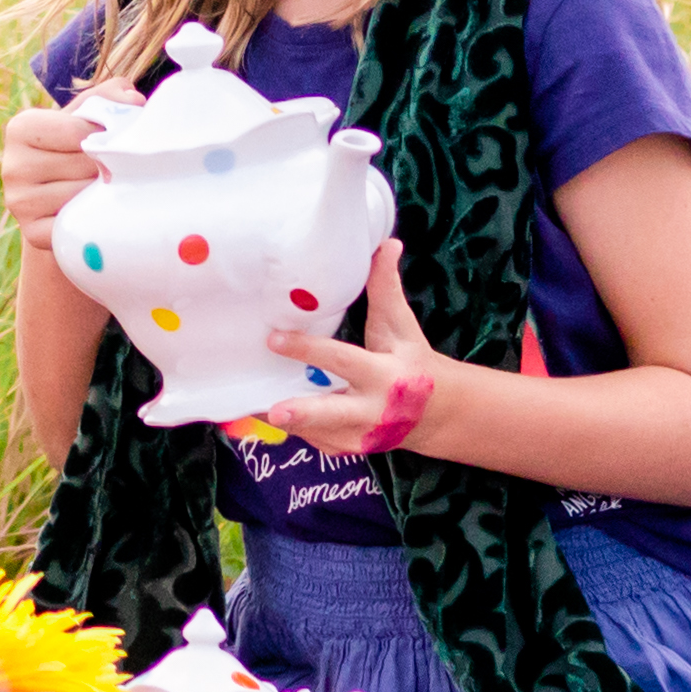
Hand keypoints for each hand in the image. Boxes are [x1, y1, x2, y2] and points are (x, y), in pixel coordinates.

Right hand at [0, 100, 105, 237]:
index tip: (114, 141)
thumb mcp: (85, 115)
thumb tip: (134, 99)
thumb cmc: (75, 148)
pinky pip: (75, 226)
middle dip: (106, 165)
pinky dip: (91, 220)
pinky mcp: (32, 232)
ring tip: (105, 187)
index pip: (78, 131)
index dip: (106, 136)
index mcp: (21, 128)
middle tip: (113, 167)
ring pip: (82, 195)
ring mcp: (19, 202)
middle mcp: (12, 165)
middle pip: (84, 165)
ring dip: (102, 193)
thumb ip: (107, 98)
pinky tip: (94, 212)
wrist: (56, 195)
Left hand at [263, 284, 440, 459]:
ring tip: (253, 408)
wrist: (437, 413)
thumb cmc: (413, 360)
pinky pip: (316, 441)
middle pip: (333, 413)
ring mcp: (361, 435)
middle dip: (303, 414)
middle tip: (274, 413)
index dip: (308, 350)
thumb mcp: (402, 326)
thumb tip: (387, 243)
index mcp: (385, 376)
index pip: (342, 360)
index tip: (274, 339)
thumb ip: (387, 288)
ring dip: (288, 422)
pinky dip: (296, 429)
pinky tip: (272, 411)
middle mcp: (373, 410)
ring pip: (318, 433)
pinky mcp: (350, 449)